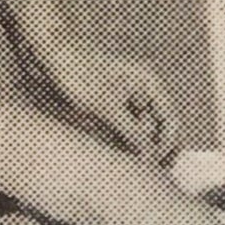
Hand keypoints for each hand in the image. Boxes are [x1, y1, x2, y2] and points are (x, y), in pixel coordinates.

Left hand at [32, 50, 180, 163]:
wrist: (54, 57)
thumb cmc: (82, 76)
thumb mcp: (107, 108)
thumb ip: (131, 133)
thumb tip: (149, 157)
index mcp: (150, 84)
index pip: (169, 120)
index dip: (165, 144)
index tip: (153, 164)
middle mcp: (143, 90)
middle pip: (156, 127)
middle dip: (149, 147)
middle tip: (139, 167)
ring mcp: (128, 98)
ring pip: (139, 130)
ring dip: (134, 146)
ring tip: (125, 162)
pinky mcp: (112, 106)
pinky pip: (123, 128)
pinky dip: (120, 140)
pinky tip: (114, 152)